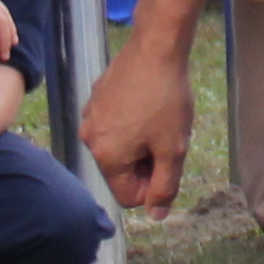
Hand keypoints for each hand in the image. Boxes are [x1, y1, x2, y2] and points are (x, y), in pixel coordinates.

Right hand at [90, 30, 192, 212]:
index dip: (153, 189)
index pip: (128, 196)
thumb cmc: (166, 100)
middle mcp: (90, 138)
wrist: (156, 48)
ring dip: (141, 143)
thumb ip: (165, 186)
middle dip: (146, 164)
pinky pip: (115, 124)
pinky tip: (150, 104)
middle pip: (121, 172)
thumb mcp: (173, 149)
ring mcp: (90, 116)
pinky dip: (132, 123)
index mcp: (106, 156)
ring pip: (119, 147)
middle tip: (169, 140)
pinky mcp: (97, 97)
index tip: (170, 164)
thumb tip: (156, 215)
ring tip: (161, 121)